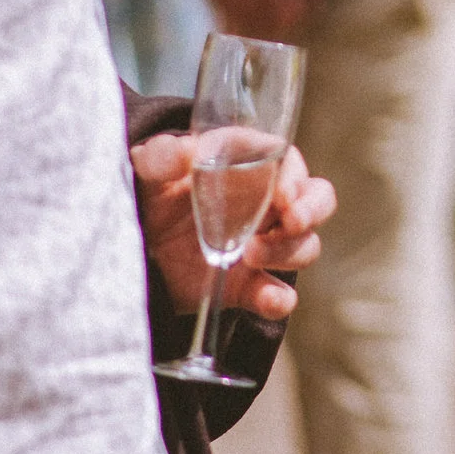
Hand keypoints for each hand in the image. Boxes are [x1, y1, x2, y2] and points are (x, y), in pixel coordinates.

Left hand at [132, 133, 335, 318]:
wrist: (137, 249)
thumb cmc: (151, 196)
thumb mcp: (148, 170)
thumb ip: (162, 157)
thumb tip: (182, 154)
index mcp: (249, 166)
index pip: (287, 161)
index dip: (293, 175)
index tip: (283, 193)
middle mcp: (266, 204)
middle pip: (317, 199)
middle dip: (312, 210)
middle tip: (292, 221)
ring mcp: (263, 245)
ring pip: (305, 245)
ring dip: (288, 251)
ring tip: (250, 255)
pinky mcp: (249, 285)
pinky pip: (280, 294)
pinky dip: (280, 298)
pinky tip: (269, 299)